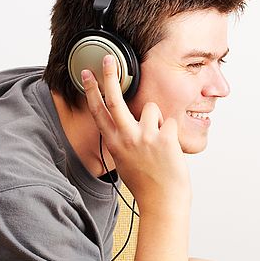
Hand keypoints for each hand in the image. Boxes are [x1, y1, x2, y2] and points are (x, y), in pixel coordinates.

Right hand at [81, 54, 190, 210]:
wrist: (163, 201)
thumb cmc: (146, 184)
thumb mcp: (125, 161)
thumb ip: (124, 141)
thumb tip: (127, 125)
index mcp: (114, 143)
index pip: (98, 111)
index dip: (91, 91)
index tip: (86, 74)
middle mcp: (126, 138)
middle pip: (115, 99)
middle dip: (110, 76)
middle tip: (109, 59)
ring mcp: (144, 137)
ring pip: (152, 108)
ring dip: (159, 120)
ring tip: (160, 141)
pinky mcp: (164, 138)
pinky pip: (171, 121)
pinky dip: (173, 132)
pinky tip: (171, 149)